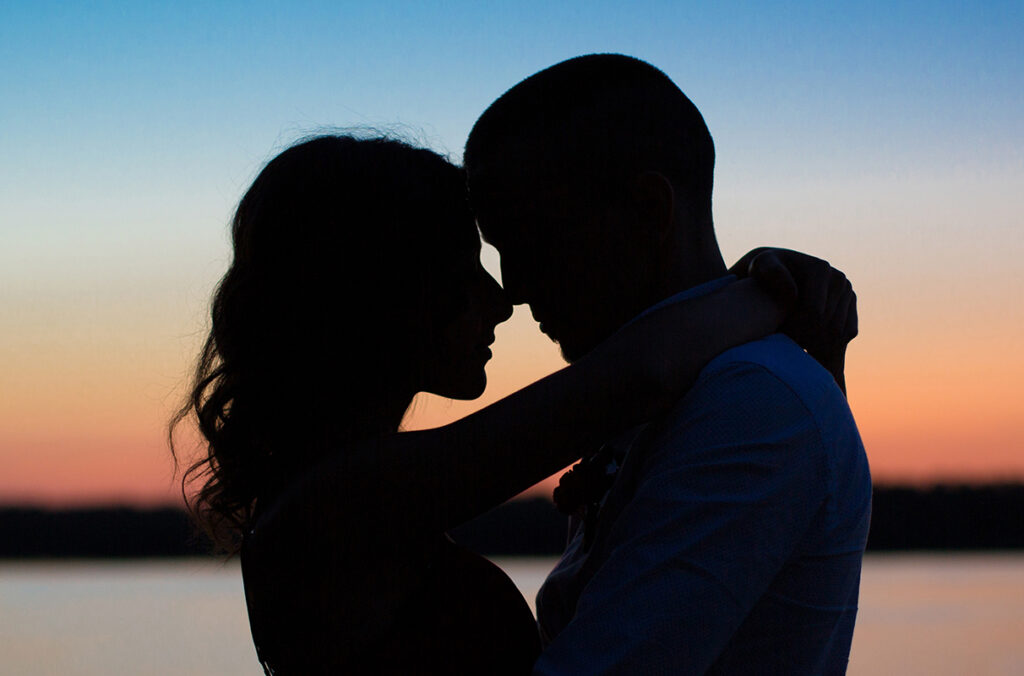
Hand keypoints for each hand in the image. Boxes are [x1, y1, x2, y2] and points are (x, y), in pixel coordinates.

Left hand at [732, 248, 856, 394]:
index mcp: (820, 270)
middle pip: (828, 325)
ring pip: (840, 333)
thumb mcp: (761, 267)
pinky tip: (813, 356)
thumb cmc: (762, 273)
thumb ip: (772, 272)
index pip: (814, 313)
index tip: (780, 341)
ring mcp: (847, 294)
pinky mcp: (850, 308)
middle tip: (789, 354)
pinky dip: (833, 348)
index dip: (796, 332)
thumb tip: (793, 293)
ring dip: (820, 348)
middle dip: (807, 343)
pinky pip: (847, 334)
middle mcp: (839, 280)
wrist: (772, 275)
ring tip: (798, 356)